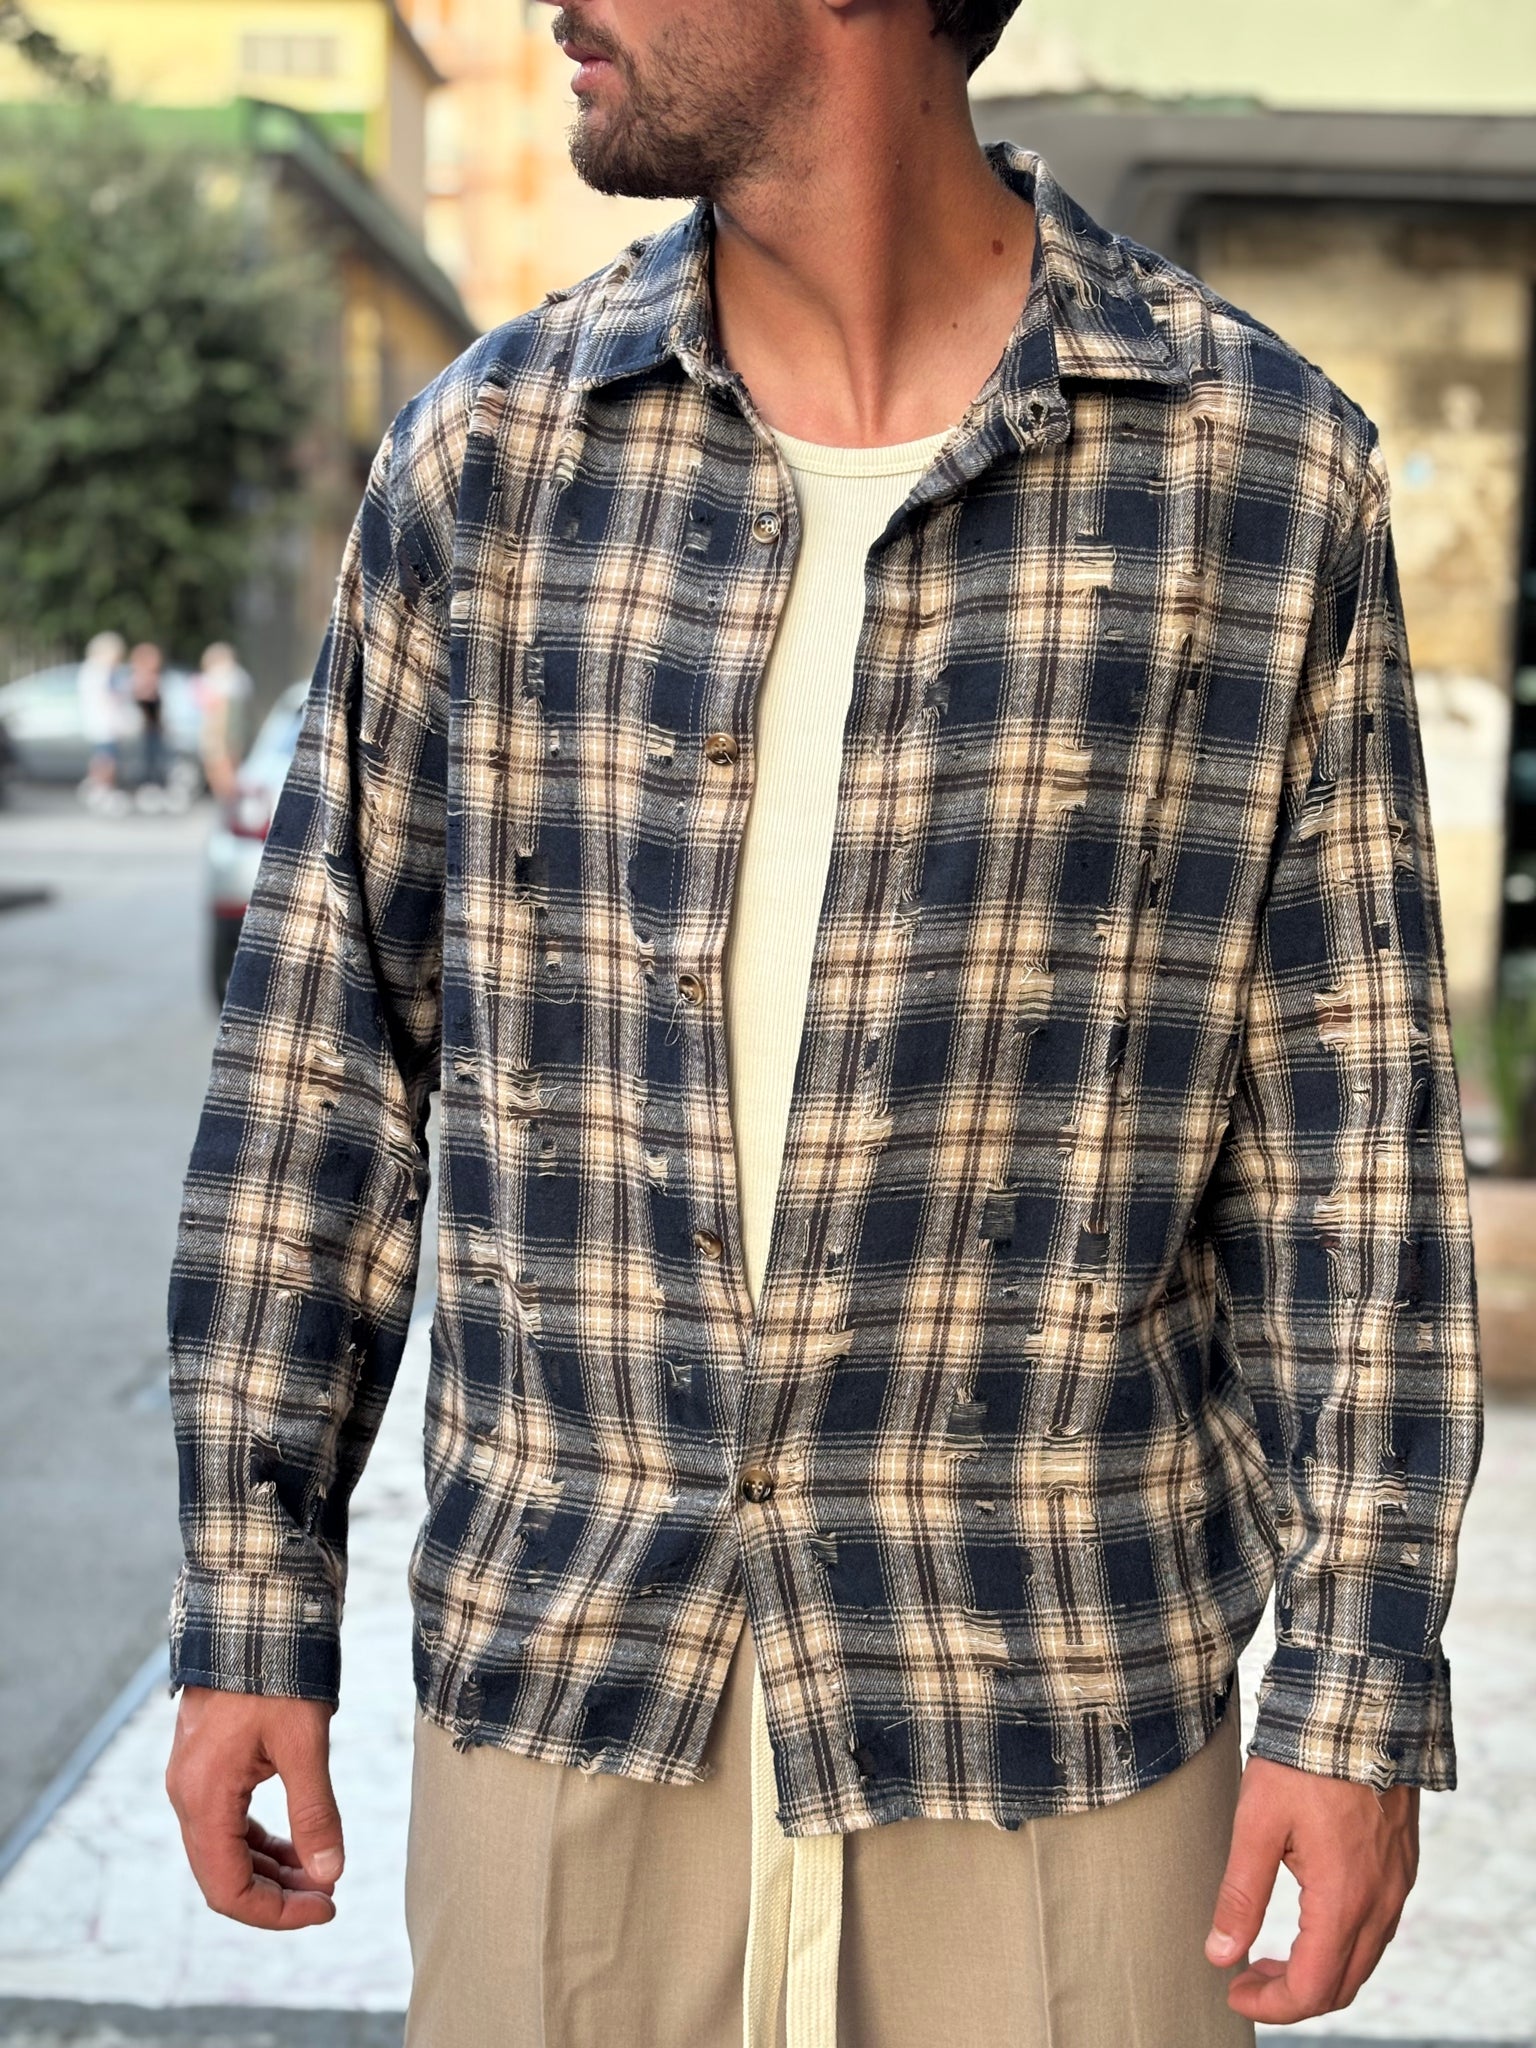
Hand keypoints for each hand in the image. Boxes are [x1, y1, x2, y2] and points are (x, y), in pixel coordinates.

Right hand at [165, 1686, 344, 1929]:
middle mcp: (188, 1795)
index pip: (228, 1888)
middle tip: (330, 1893)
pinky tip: (298, 1842)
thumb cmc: (277, 1672)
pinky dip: (261, 1841)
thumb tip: (330, 1872)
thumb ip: (315, 1811)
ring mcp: (193, 1779)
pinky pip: (228, 1822)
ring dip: (272, 1868)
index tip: (326, 1907)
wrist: (251, 1613)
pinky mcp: (207, 1765)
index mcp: (204, 1797)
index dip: (276, 1912)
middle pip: (224, 1875)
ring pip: (226, 1850)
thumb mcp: (304, 1743)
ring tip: (321, 1871)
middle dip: (278, 1893)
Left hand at [1204, 1755, 1417, 2020]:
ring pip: (1362, 1959)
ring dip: (1318, 1970)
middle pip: (1342, 1985)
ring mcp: (1396, 1884)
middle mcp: (1380, 1902)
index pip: (1312, 1988)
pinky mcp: (1400, 1864)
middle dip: (1292, 1995)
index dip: (1270, 2004)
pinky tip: (1309, 1921)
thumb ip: (1241, 1894)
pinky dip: (1341, 1942)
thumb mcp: (1256, 1823)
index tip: (1233, 1992)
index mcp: (1343, 1900)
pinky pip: (1377, 1926)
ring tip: (1270, 1953)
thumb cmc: (1303, 1761)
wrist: (1358, 1709)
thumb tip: (1220, 1954)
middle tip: (1246, 1977)